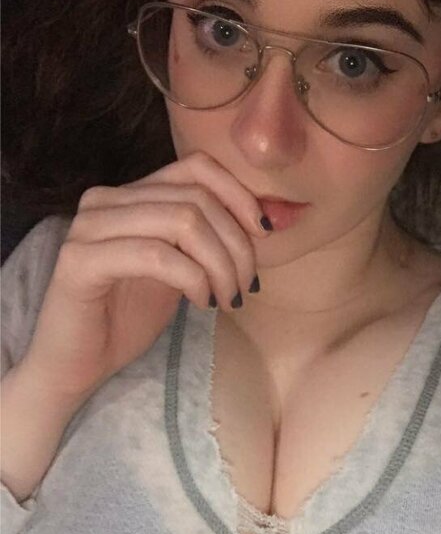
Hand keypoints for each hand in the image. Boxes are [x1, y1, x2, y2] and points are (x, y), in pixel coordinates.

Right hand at [19, 151, 271, 403]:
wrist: (76, 366)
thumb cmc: (126, 319)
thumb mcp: (181, 270)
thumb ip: (210, 240)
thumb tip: (271, 219)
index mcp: (130, 194)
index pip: (196, 168)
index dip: (239, 195)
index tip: (263, 234)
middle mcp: (105, 200)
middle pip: (196, 199)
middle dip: (236, 244)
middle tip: (245, 287)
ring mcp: (89, 227)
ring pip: (182, 222)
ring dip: (220, 264)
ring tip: (227, 299)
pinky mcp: (81, 260)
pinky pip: (157, 255)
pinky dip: (192, 277)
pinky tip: (201, 302)